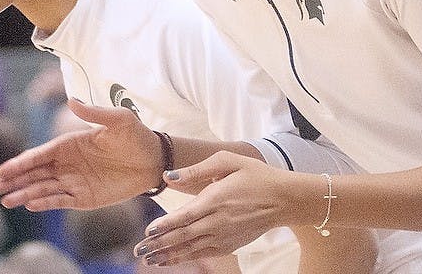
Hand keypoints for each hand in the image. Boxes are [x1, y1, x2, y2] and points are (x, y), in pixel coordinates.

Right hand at [0, 99, 162, 210]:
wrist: (154, 160)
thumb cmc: (136, 136)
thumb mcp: (118, 120)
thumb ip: (94, 112)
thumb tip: (71, 100)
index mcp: (70, 143)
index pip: (40, 154)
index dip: (21, 162)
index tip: (3, 170)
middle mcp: (67, 163)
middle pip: (35, 173)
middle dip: (13, 180)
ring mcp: (74, 181)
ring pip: (43, 189)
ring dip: (25, 194)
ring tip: (7, 201)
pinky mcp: (84, 197)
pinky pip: (60, 200)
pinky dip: (46, 203)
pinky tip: (31, 204)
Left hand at [133, 152, 290, 265]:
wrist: (283, 199)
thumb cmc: (255, 175)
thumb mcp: (228, 161)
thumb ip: (197, 170)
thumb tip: (169, 177)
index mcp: (217, 198)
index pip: (185, 216)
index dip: (165, 225)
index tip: (148, 231)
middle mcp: (219, 220)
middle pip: (183, 235)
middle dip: (159, 244)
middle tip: (138, 250)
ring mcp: (224, 235)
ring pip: (190, 248)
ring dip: (168, 254)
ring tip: (148, 259)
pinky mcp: (229, 244)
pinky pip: (202, 253)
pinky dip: (184, 257)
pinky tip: (169, 260)